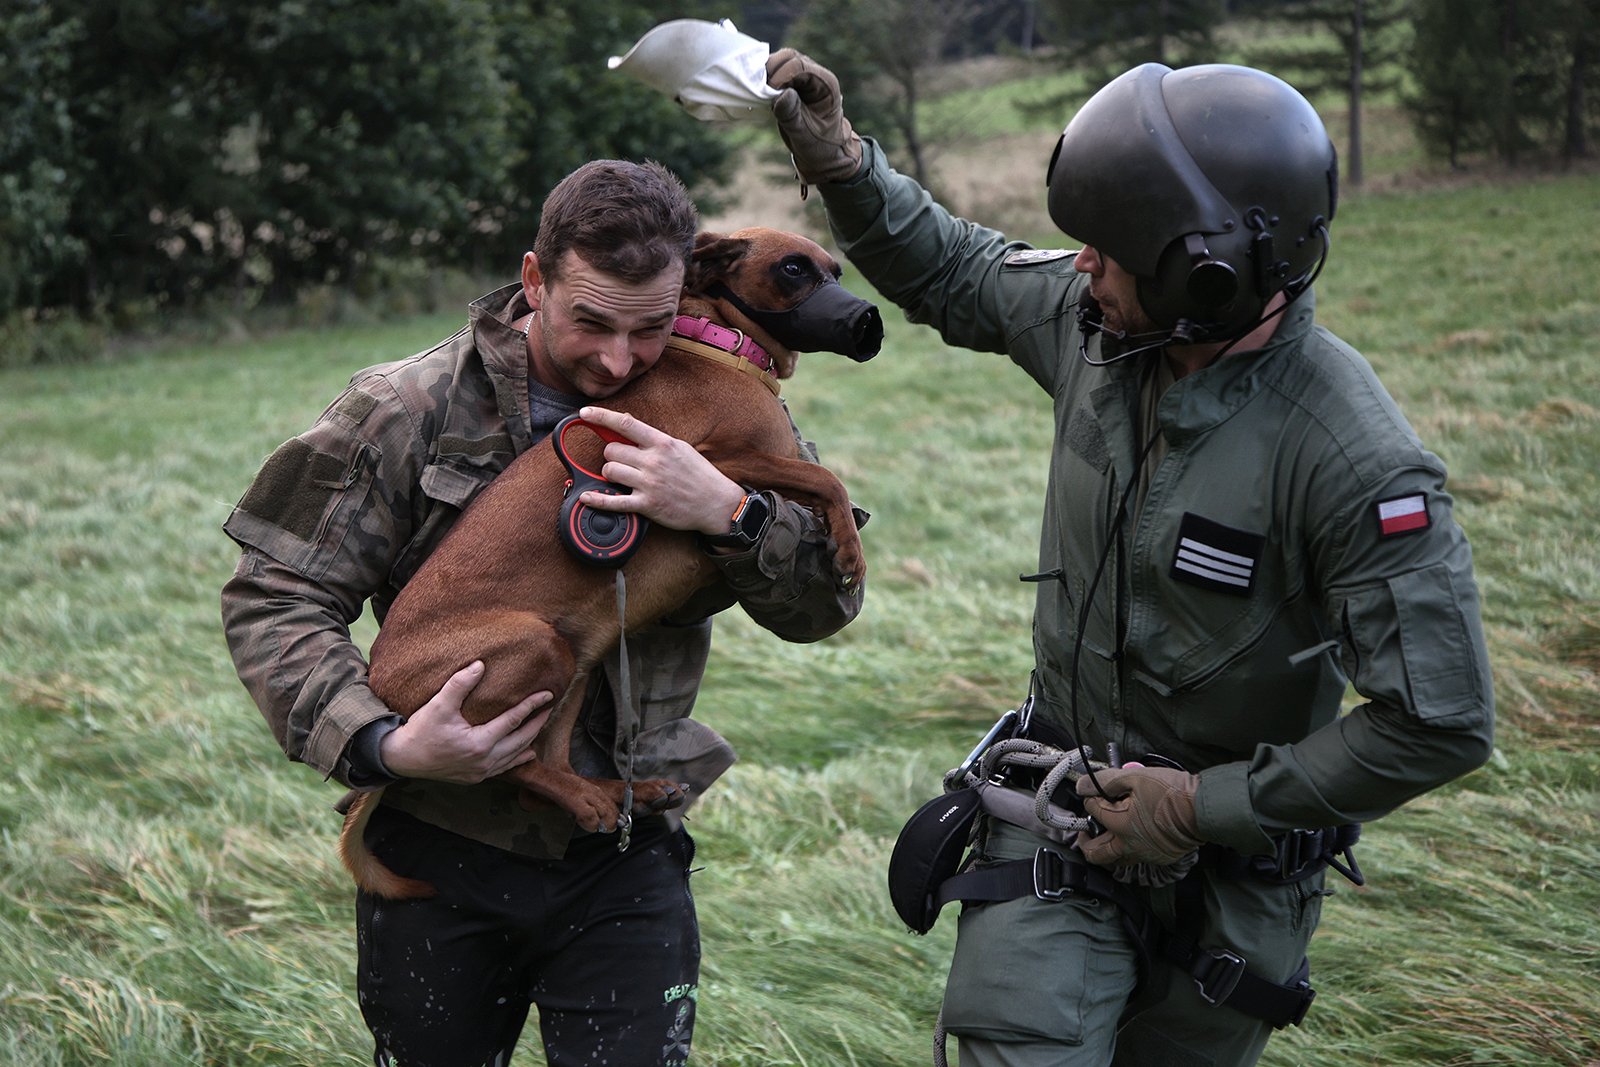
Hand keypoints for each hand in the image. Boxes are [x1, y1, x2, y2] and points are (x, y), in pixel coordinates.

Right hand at [379, 661, 552, 783]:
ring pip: (515, 756)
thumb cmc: (421, 731)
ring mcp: (481, 772)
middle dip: (537, 723)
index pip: (513, 721)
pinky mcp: (475, 777)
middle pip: (521, 740)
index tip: (548, 694)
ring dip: (530, 740)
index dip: (532, 706)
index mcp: (479, 743)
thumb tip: (480, 665)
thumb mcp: (439, 705)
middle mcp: (485, 761)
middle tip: (551, 707)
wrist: (402, 759)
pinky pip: (504, 768)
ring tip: (541, 725)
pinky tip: (527, 753)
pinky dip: (518, 759)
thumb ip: (459, 684)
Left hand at [575, 406, 744, 534]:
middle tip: (623, 461)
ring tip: (625, 478)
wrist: (716, 503)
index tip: (585, 413)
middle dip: (612, 455)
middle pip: (611, 450)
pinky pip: (613, 501)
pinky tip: (587, 498)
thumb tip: (627, 424)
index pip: (626, 424)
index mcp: (662, 443)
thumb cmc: (698, 474)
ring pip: (610, 471)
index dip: (601, 417)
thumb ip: (653, 438)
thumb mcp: (680, 448)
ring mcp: (649, 483)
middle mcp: (654, 461)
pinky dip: (597, 500)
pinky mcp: (647, 505)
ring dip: (611, 474)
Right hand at [765, 48, 862, 184]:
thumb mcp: (805, 135)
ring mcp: (803, 76)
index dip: (780, 76)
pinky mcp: (791, 82)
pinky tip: (760, 93)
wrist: (823, 153)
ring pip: (780, 61)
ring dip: (766, 74)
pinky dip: (765, 79)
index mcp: (825, 84)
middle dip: (771, 71)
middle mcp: (815, 75)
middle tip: (761, 92)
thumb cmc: (819, 146)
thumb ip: (792, 115)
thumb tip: (782, 94)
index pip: (800, 66)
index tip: (769, 95)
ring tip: (760, 94)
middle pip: (789, 57)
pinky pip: (775, 71)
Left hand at [1075, 765, 1203, 866]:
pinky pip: (1138, 858)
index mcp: (1120, 825)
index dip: (1091, 799)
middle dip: (1085, 843)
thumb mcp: (1136, 777)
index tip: (1094, 792)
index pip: (1094, 812)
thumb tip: (1084, 785)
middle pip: (1096, 854)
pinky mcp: (1160, 858)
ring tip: (1106, 834)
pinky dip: (1129, 849)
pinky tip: (1133, 835)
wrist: (1202, 809)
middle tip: (1085, 831)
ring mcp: (1145, 855)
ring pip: (1117, 859)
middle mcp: (1129, 846)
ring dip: (1107, 848)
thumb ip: (1107, 781)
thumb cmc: (1171, 792)